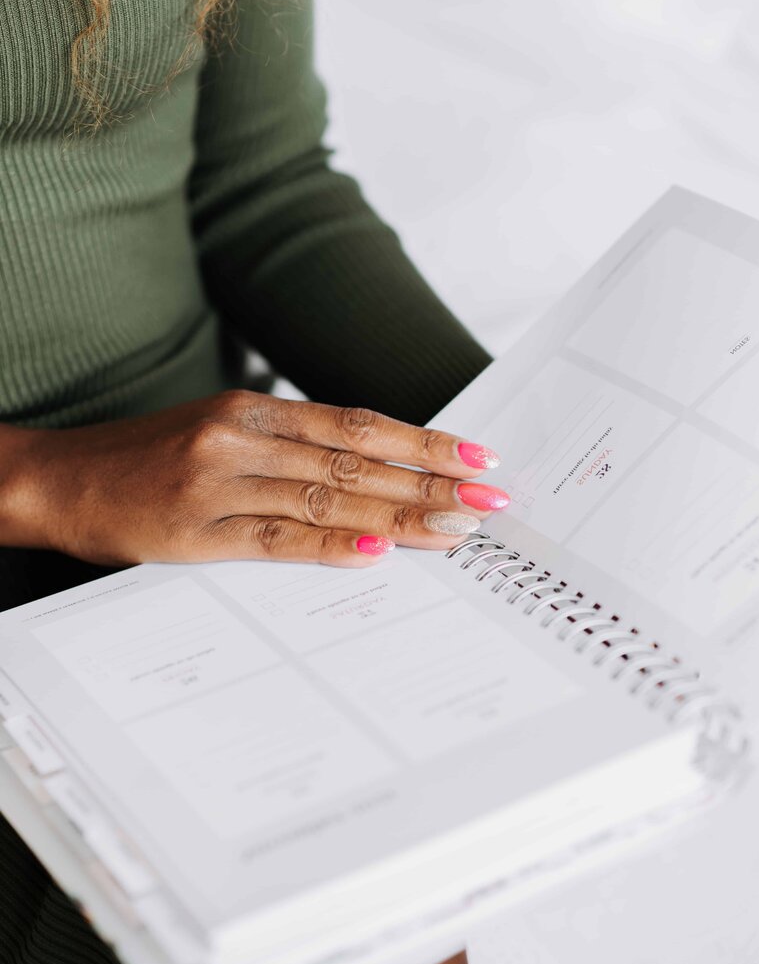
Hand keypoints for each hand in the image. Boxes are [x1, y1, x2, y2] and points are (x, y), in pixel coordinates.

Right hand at [9, 391, 508, 567]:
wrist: (62, 479)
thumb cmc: (150, 460)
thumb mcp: (220, 433)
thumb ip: (289, 448)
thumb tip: (373, 471)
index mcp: (255, 410)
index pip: (357, 424)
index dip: (422, 441)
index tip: (476, 456)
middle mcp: (243, 436)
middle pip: (356, 460)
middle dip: (432, 482)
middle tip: (491, 499)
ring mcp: (219, 482)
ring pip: (329, 497)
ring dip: (401, 516)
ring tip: (458, 529)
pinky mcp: (196, 530)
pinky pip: (277, 539)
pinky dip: (333, 545)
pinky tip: (380, 553)